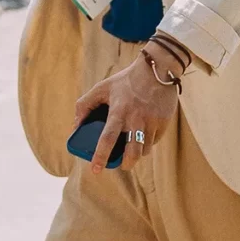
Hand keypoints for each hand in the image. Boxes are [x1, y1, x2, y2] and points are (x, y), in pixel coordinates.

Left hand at [75, 52, 178, 172]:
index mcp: (118, 111)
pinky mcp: (163, 122)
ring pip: (145, 150)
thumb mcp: (101, 88)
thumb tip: (76, 126)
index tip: (95, 170)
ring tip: (131, 149)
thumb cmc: (125, 81)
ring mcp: (152, 122)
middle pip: (132, 152)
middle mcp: (136, 119)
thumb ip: (84, 105)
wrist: (157, 69)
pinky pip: (154, 141)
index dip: (100, 156)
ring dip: (136, 154)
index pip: (107, 139)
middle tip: (121, 165)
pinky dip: (147, 143)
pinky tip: (142, 135)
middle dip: (126, 164)